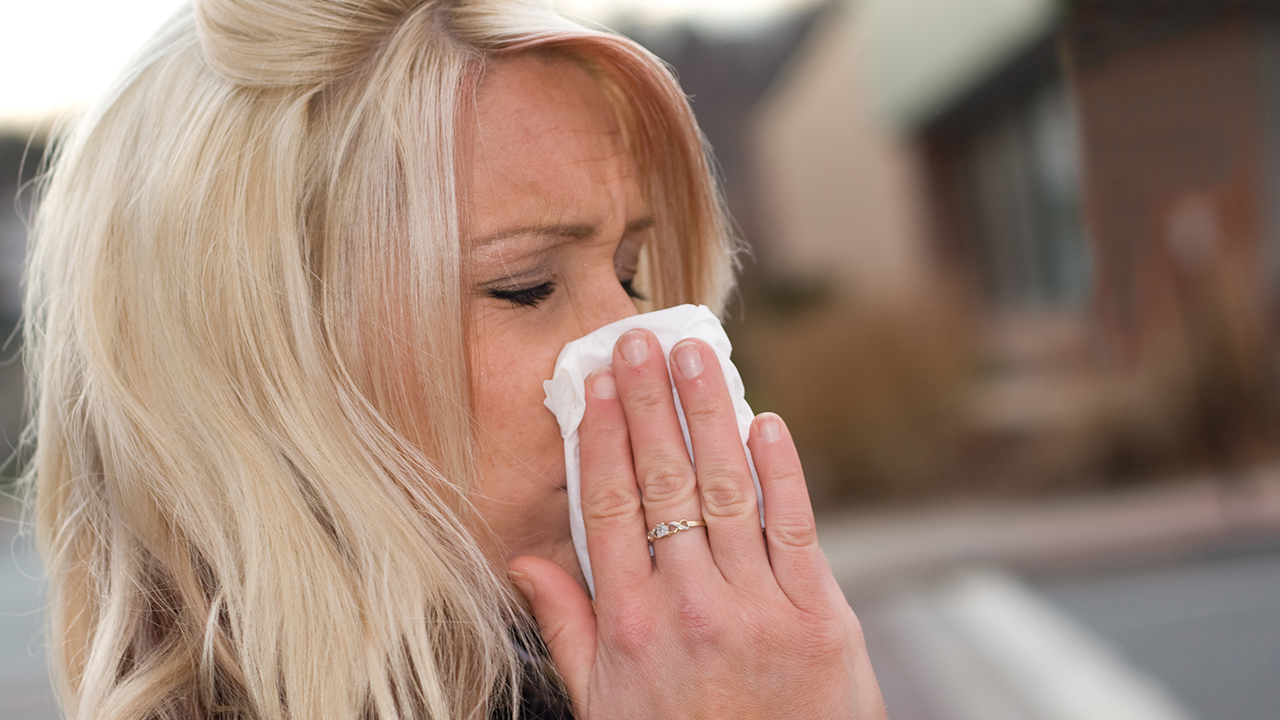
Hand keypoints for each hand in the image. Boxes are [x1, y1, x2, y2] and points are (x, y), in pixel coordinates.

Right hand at [509, 329, 885, 718]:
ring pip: (729, 491)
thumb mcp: (604, 706)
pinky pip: (796, 529)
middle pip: (665, 484)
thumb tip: (523, 561)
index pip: (610, 507)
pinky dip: (782, 471)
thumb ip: (566, 629)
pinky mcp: (820, 618)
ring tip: (695, 357)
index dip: (601, 437)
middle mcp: (691, 608)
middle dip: (650, 404)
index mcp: (631, 626)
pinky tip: (766, 423)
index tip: (596, 384)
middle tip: (640, 342)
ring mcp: (759, 610)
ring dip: (711, 415)